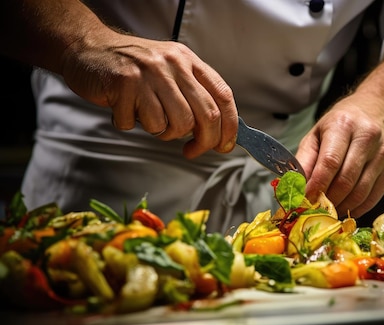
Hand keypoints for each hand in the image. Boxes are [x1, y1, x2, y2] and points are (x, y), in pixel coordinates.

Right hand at [61, 29, 237, 158]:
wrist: (88, 49)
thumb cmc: (133, 68)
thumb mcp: (169, 70)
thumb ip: (192, 95)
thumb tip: (216, 132)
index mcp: (188, 61)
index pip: (223, 96)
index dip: (230, 127)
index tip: (225, 145)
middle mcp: (173, 64)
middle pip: (205, 115)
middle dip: (204, 141)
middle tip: (193, 151)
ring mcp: (149, 74)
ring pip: (176, 124)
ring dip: (164, 133)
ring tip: (150, 119)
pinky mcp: (125, 84)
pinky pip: (142, 124)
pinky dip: (134, 124)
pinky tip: (126, 109)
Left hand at [296, 94, 383, 218]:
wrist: (379, 111)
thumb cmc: (341, 125)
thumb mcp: (317, 134)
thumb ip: (305, 160)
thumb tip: (297, 187)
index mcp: (343, 125)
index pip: (330, 162)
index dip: (317, 186)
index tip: (306, 200)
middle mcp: (367, 137)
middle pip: (345, 180)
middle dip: (328, 200)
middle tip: (315, 209)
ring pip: (360, 192)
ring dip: (341, 207)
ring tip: (329, 211)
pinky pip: (373, 197)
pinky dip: (357, 208)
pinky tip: (345, 208)